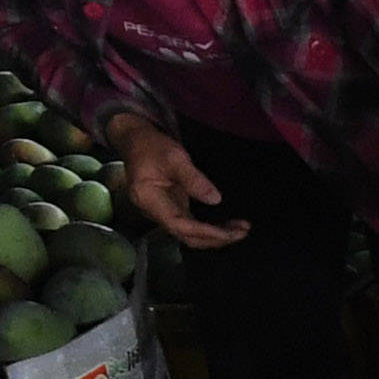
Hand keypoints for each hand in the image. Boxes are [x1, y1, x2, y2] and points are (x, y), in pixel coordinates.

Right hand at [112, 119, 243, 249]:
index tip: (230, 233)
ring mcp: (162, 212)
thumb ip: (193, 179)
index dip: (205, 232)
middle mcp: (154, 212)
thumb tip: (215, 199)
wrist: (136, 140)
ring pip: (189, 234)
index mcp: (149, 200)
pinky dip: (209, 228)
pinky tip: (226, 225)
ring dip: (215, 236)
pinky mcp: (171, 208)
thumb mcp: (174, 157)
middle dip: (215, 238)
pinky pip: (190, 225)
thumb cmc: (152, 146)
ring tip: (240, 229)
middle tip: (242, 232)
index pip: (179, 225)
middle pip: (186, 236)